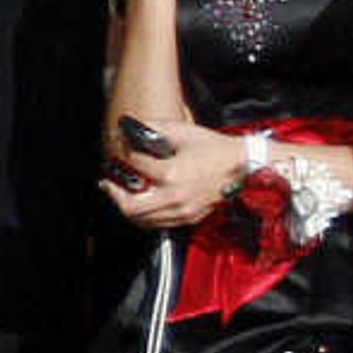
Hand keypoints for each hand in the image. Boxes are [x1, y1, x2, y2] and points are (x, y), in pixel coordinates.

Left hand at [98, 123, 241, 229]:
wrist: (244, 167)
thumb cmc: (216, 149)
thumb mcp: (184, 132)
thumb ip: (155, 128)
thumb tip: (130, 128)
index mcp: (171, 173)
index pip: (133, 165)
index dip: (121, 154)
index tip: (119, 148)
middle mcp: (174, 196)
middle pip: (129, 205)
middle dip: (114, 193)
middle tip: (108, 183)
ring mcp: (181, 211)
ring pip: (141, 219)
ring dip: (125, 206)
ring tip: (121, 193)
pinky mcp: (188, 218)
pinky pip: (157, 224)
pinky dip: (143, 216)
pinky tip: (141, 203)